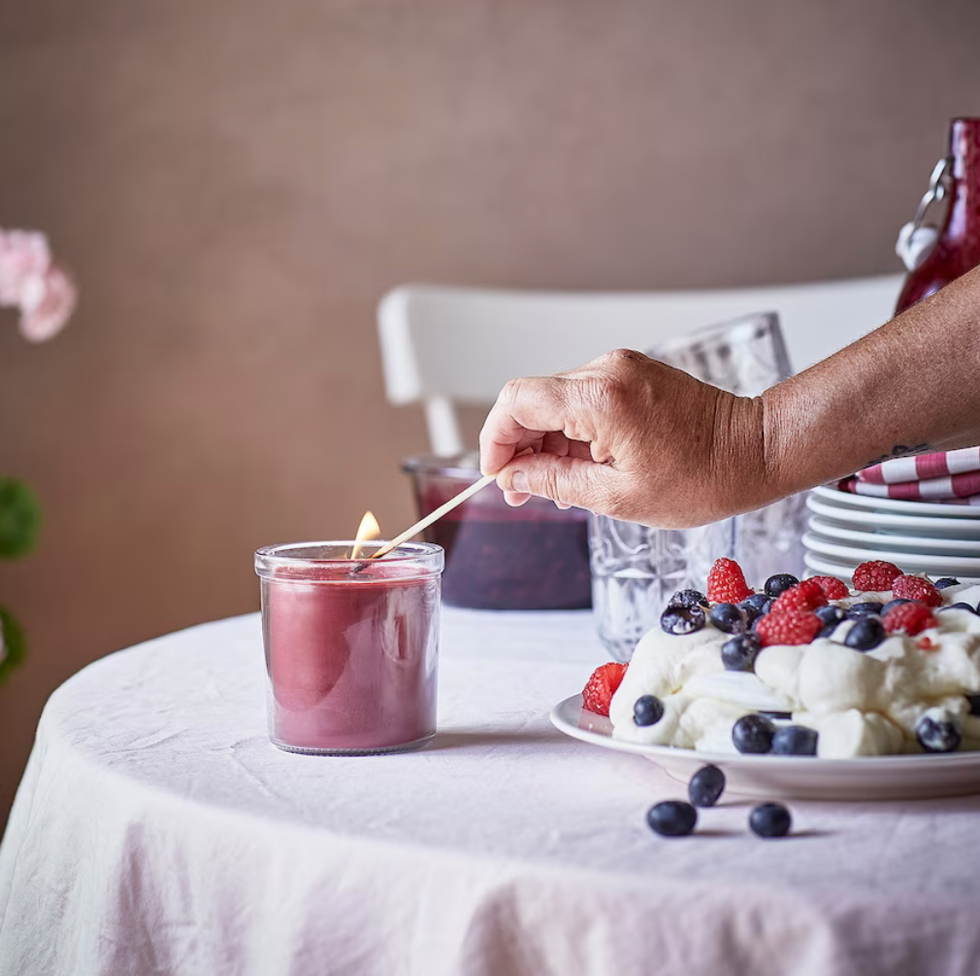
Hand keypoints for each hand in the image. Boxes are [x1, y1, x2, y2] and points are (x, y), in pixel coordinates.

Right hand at [479, 349, 767, 527]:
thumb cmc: (701, 479)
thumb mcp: (617, 497)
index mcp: (600, 399)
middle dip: (519, 444)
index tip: (496, 472)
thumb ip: (554, 481)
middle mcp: (607, 371)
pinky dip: (572, 428)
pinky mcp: (633, 373)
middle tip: (522, 489)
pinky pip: (584, 397)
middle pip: (533, 398)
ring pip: (556, 398)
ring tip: (557, 482)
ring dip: (546, 439)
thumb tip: (513, 477)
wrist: (756, 451)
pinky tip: (582, 462)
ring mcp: (622, 367)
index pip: (517, 402)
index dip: (495, 438)